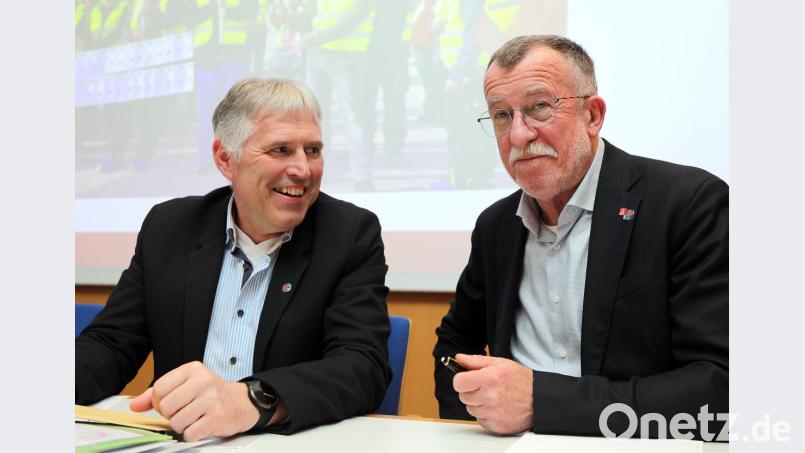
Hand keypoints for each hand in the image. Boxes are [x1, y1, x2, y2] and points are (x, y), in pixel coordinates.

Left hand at [129, 361, 258, 440]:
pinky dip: (192, 434)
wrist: (243, 402)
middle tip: (182, 412)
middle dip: (170, 415)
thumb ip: (159, 393)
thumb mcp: (187, 385)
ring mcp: (211, 399)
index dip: (158, 402)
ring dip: (182, 426)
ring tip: (193, 419)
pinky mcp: (217, 417)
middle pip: (166, 406)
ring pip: (176, 422)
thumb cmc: (211, 394)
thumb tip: (134, 405)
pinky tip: (201, 426)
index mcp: (192, 370)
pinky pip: (189, 434)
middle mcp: (202, 381)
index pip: (159, 388)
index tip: (170, 404)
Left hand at [452, 354, 532, 433]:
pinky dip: (485, 415)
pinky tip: (496, 408)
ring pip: (471, 409)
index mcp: (490, 378)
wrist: (538, 399)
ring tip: (492, 397)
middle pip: (463, 397)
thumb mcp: (500, 364)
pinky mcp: (496, 425)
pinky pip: (480, 420)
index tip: (466, 380)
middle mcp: (491, 397)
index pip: (459, 383)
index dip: (461, 380)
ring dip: (478, 404)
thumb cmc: (521, 380)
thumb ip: (476, 361)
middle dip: (471, 391)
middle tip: (484, 388)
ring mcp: (493, 413)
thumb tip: (459, 359)